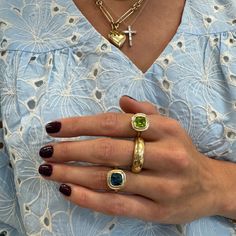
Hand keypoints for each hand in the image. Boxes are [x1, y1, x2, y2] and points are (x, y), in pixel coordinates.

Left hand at [38, 96, 223, 223]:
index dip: (80, 125)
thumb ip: (145, 112)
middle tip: (46, 151)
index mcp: (166, 129)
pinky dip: (89, 199)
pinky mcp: (157, 211)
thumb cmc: (182, 151)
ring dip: (73, 174)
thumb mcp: (170, 126)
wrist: (210, 186)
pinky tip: (68, 191)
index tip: (55, 128)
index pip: (114, 123)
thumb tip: (121, 100)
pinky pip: (118, 204)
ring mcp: (162, 186)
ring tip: (49, 170)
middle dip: (71, 150)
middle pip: (108, 150)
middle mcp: (166, 155)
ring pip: (109, 178)